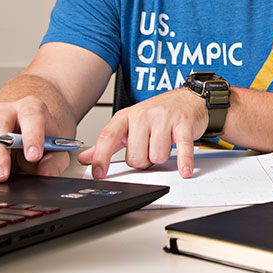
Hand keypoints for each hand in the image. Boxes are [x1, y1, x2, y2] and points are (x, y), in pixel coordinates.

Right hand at [0, 96, 74, 182]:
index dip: (32, 135)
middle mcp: (3, 113)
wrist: (33, 111)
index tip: (34, 155)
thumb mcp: (59, 142)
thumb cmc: (46, 128)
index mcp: (30, 109)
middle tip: (0, 176)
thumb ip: (55, 159)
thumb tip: (46, 174)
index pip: (31, 117)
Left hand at [78, 88, 206, 179]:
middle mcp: (143, 115)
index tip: (98, 173)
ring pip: (156, 157)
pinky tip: (184, 170)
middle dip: (144, 161)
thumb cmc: (158, 114)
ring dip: (161, 158)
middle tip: (149, 150)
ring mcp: (164, 119)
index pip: (108, 137)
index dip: (101, 157)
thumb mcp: (130, 124)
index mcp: (126, 116)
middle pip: (135, 157)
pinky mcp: (184, 124)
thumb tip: (86, 158)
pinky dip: (183, 162)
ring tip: (164, 145)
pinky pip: (181, 149)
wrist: (187, 98)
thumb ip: (109, 143)